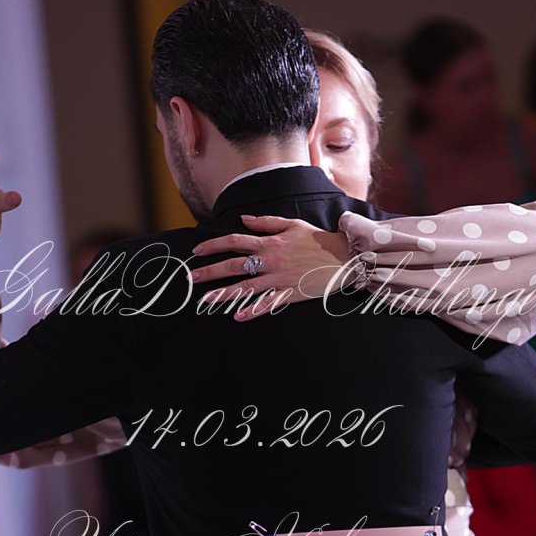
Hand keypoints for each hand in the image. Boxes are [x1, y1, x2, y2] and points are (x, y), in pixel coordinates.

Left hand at [190, 215, 349, 321]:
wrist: (343, 256)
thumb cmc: (318, 240)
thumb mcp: (292, 224)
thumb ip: (266, 222)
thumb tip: (243, 219)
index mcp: (270, 242)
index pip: (235, 241)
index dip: (214, 245)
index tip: (197, 251)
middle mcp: (271, 260)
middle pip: (234, 265)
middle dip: (211, 271)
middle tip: (192, 278)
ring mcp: (279, 278)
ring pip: (246, 286)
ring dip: (225, 293)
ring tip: (207, 299)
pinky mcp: (289, 293)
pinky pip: (268, 303)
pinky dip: (253, 310)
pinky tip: (238, 316)